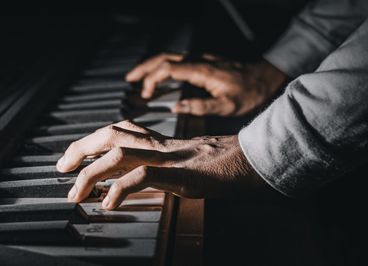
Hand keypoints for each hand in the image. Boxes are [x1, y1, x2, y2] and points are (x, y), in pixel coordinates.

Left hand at [56, 120, 263, 209]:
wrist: (248, 161)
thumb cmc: (218, 164)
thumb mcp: (180, 163)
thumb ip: (155, 167)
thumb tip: (128, 181)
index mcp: (157, 141)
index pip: (115, 132)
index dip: (89, 142)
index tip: (71, 159)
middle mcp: (158, 144)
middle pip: (110, 135)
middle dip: (80, 149)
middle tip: (61, 168)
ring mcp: (168, 157)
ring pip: (120, 154)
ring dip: (92, 174)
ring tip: (76, 194)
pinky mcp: (180, 173)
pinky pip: (144, 177)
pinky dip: (122, 189)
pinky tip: (109, 204)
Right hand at [125, 53, 286, 115]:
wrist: (266, 77)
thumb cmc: (250, 92)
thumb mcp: (228, 106)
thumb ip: (201, 106)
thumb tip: (176, 108)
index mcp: (201, 70)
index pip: (168, 69)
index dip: (153, 80)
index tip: (145, 95)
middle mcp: (199, 60)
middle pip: (164, 58)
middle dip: (144, 68)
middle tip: (129, 80)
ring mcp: (201, 59)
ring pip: (170, 57)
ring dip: (152, 66)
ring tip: (137, 78)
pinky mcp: (204, 61)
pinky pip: (178, 60)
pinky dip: (163, 67)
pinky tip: (160, 76)